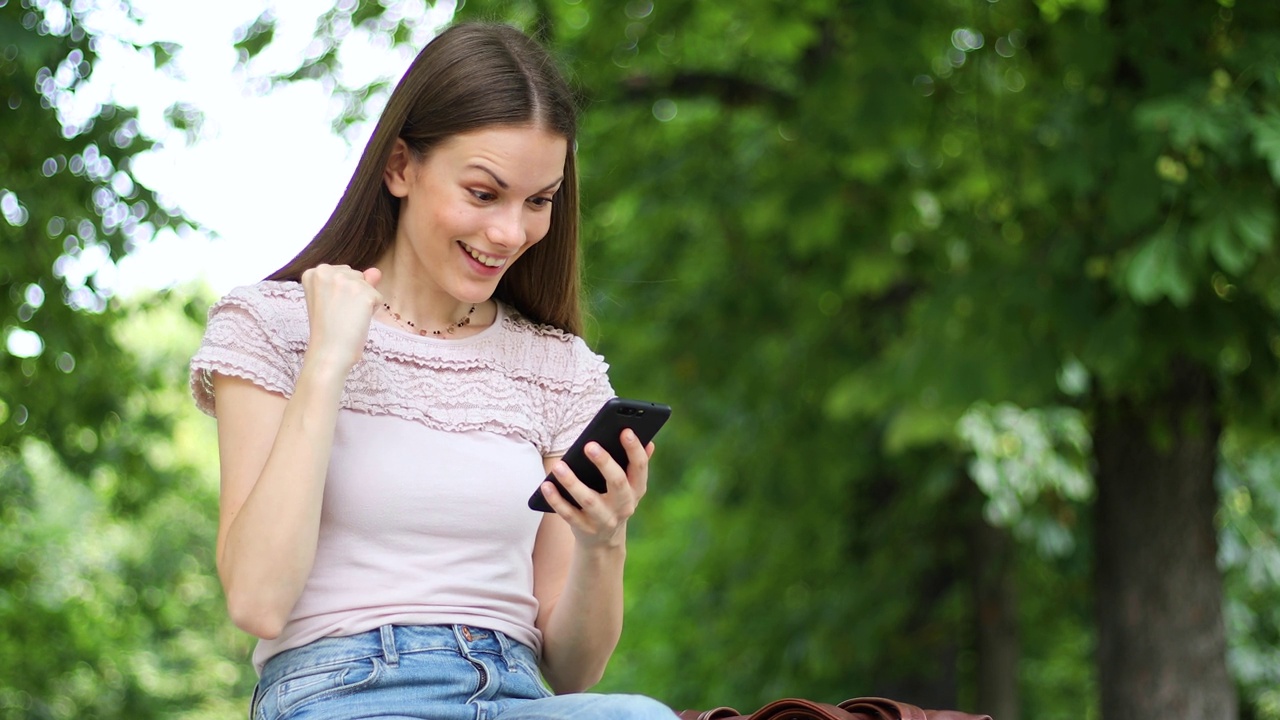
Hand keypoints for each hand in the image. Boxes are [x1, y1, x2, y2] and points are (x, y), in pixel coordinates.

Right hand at [299, 264, 382, 369]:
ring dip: (363, 302)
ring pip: (368, 285)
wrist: (329, 353)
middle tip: (339, 314)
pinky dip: (372, 311)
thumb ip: (354, 280)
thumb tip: (375, 271)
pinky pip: (378, 298)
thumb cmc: (328, 331)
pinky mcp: (364, 292)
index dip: (340, 294)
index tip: (330, 308)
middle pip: (355, 276)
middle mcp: (326, 270)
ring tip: (347, 317)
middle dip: (353, 294)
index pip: (342, 273)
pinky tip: (357, 321)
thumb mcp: (333, 299)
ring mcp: (346, 280)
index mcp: (313, 272)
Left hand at [539, 429, 655, 547]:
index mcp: (636, 489)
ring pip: (589, 501)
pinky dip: (557, 501)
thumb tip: (649, 442)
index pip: (639, 468)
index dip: (634, 449)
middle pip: (617, 483)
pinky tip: (546, 485)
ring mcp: (605, 519)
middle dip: (605, 463)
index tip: (626, 431)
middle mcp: (624, 505)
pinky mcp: (585, 529)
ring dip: (573, 483)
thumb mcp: (629, 487)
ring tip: (558, 465)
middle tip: (589, 445)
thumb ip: (636, 465)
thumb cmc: (614, 501)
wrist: (604, 541)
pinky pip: (569, 514)